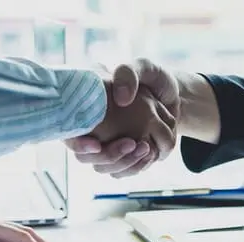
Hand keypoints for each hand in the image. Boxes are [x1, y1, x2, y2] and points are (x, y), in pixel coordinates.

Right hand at [65, 59, 179, 177]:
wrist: (174, 97)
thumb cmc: (154, 79)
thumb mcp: (143, 68)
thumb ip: (128, 74)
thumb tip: (121, 98)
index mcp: (88, 106)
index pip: (69, 133)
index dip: (79, 144)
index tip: (96, 145)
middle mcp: (92, 128)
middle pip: (85, 157)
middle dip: (110, 155)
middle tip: (132, 143)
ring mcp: (105, 144)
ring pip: (103, 168)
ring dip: (125, 163)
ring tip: (146, 148)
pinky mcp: (121, 155)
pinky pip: (120, 172)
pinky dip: (135, 167)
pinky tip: (150, 154)